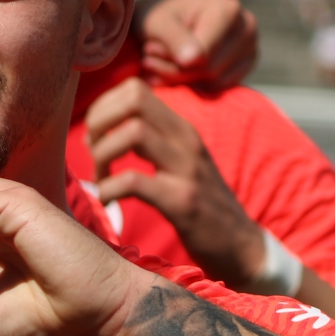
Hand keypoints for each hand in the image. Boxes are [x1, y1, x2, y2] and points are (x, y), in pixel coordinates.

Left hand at [83, 77, 264, 286]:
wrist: (241, 247)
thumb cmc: (201, 207)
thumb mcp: (179, 163)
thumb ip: (150, 141)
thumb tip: (100, 132)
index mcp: (181, 129)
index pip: (135, 88)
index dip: (104, 108)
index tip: (97, 138)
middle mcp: (186, 140)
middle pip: (132, 99)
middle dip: (98, 123)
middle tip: (92, 155)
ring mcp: (187, 169)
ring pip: (133, 132)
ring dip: (102, 156)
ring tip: (101, 180)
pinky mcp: (183, 201)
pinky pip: (133, 181)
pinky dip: (109, 190)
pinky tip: (109, 203)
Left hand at [136, 0, 257, 89]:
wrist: (168, 16)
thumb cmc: (159, 16)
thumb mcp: (157, 22)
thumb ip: (174, 39)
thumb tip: (194, 60)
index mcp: (228, 9)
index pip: (204, 55)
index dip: (172, 59)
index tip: (148, 50)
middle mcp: (247, 26)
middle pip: (210, 69)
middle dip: (175, 70)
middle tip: (149, 59)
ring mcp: (250, 46)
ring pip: (214, 81)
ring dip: (181, 78)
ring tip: (159, 62)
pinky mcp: (245, 65)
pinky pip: (219, 88)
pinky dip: (194, 83)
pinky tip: (177, 70)